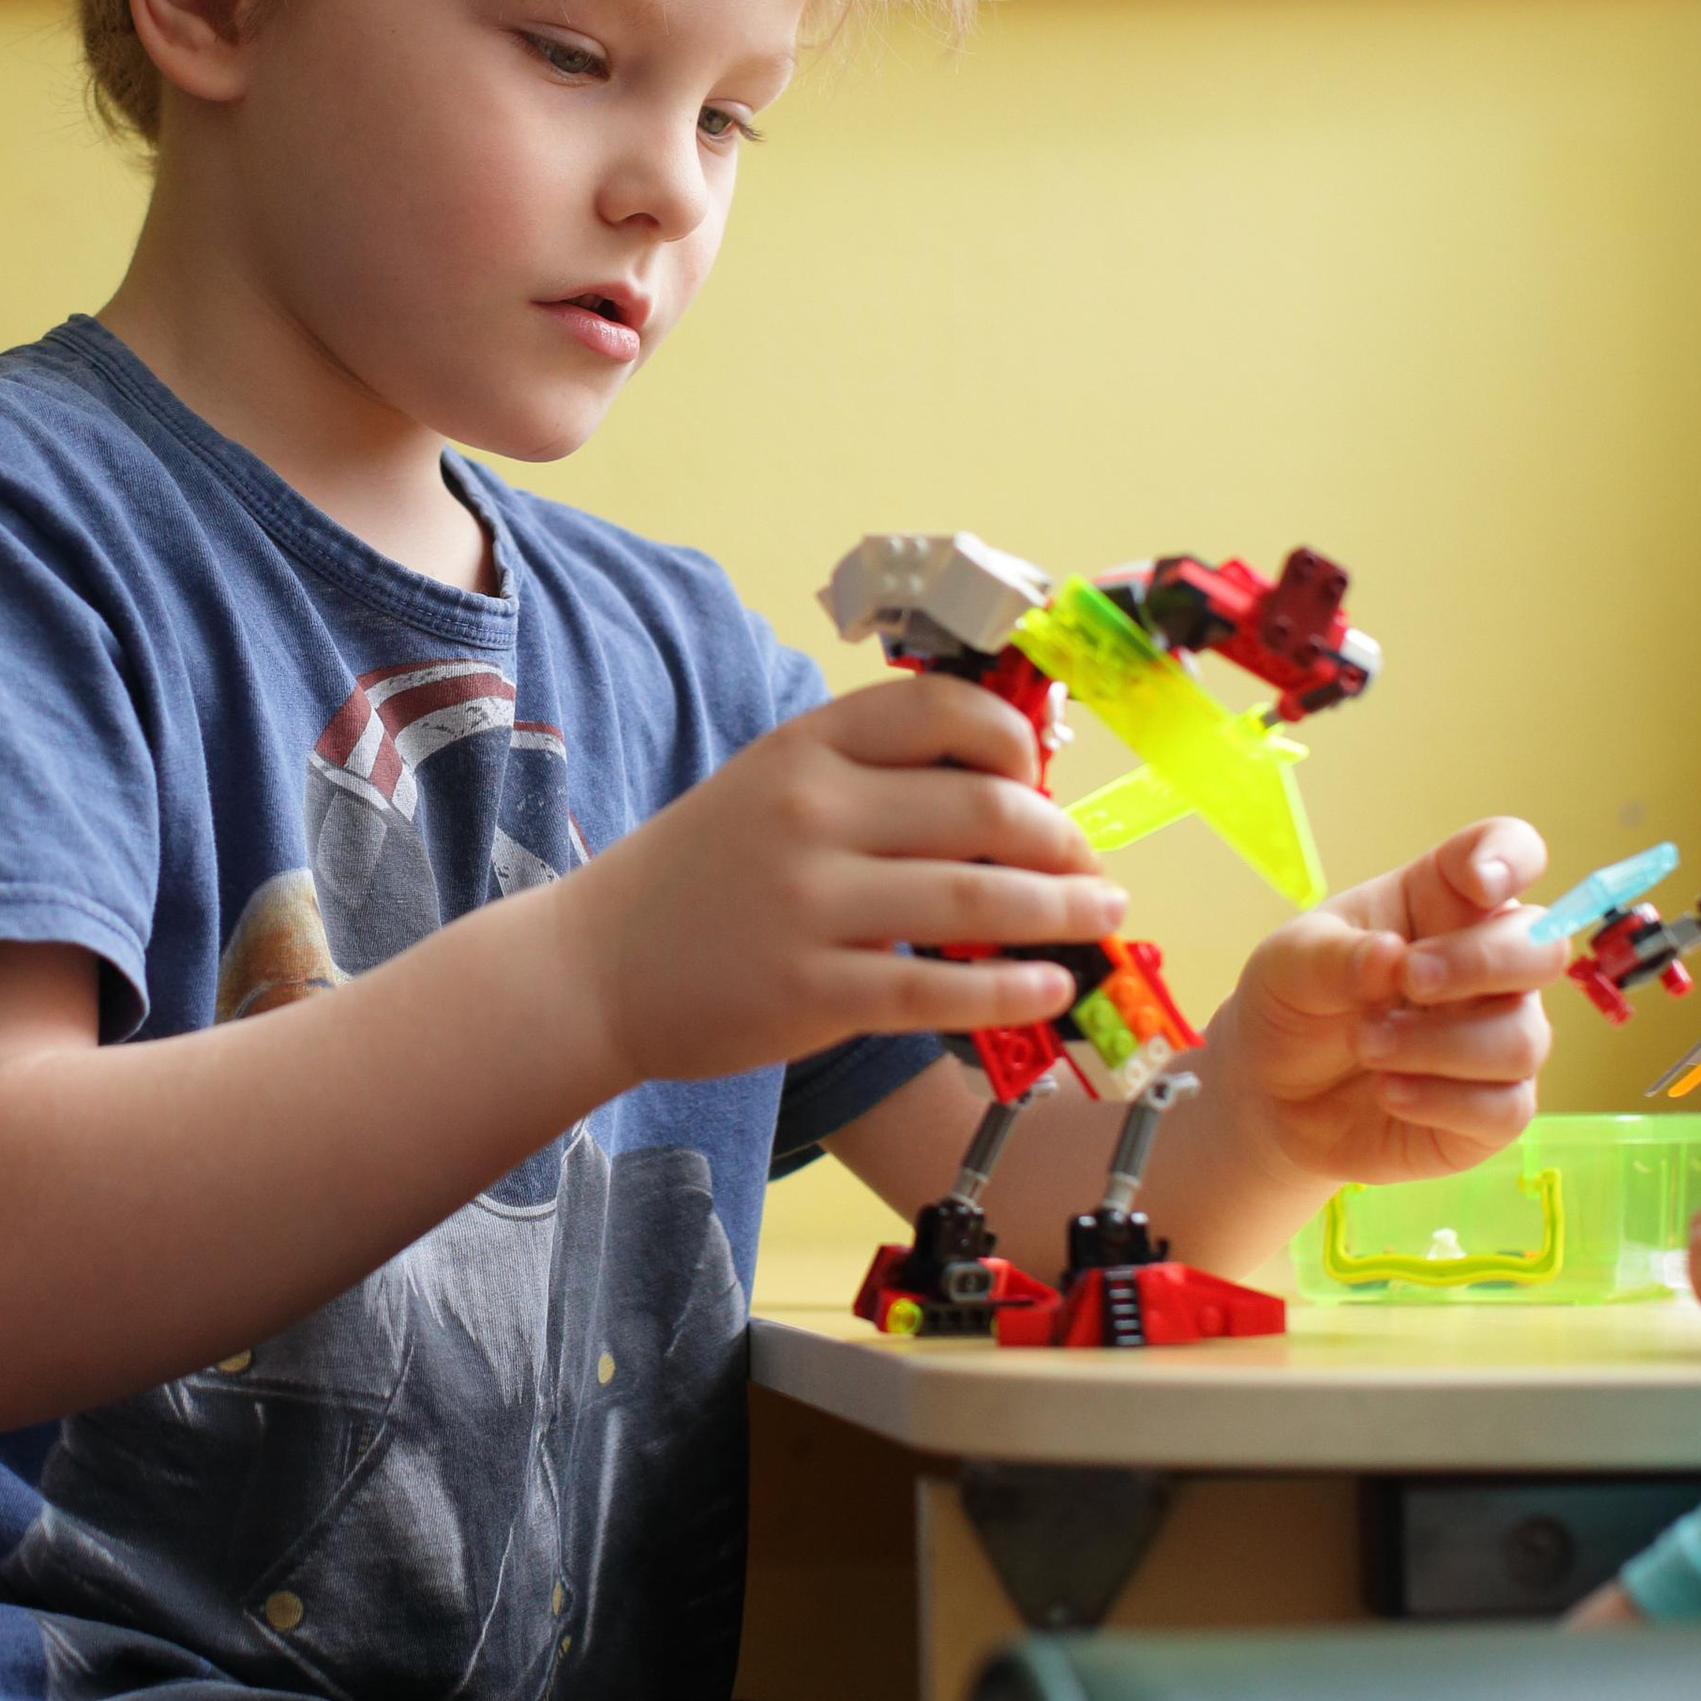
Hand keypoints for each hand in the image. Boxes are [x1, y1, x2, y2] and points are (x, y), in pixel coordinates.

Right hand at [557, 671, 1124, 1092]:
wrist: (594, 966)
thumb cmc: (699, 875)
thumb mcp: (769, 787)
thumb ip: (864, 777)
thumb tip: (1000, 787)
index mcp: (804, 746)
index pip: (941, 710)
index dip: (1014, 739)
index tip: (1041, 775)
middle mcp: (811, 812)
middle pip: (982, 807)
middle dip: (1060, 838)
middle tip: (1092, 863)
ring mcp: (811, 903)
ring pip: (975, 898)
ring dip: (1063, 910)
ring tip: (1106, 916)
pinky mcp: (812, 989)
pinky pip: (938, 988)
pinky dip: (1011, 990)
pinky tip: (1053, 988)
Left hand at [1209, 817, 1558, 1192]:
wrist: (1270, 1096)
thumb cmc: (1293, 1005)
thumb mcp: (1288, 967)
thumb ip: (1337, 957)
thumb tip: (1391, 956)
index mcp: (1441, 902)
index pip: (1508, 853)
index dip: (1511, 858)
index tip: (1481, 882)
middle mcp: (1485, 964)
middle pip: (1543, 949)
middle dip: (1479, 964)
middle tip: (1409, 980)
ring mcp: (1496, 1036)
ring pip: (1524, 1038)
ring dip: (1438, 1045)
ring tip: (1365, 1045)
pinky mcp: (1493, 1108)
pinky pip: (1507, 1108)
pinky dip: (1443, 1101)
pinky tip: (1389, 1092)